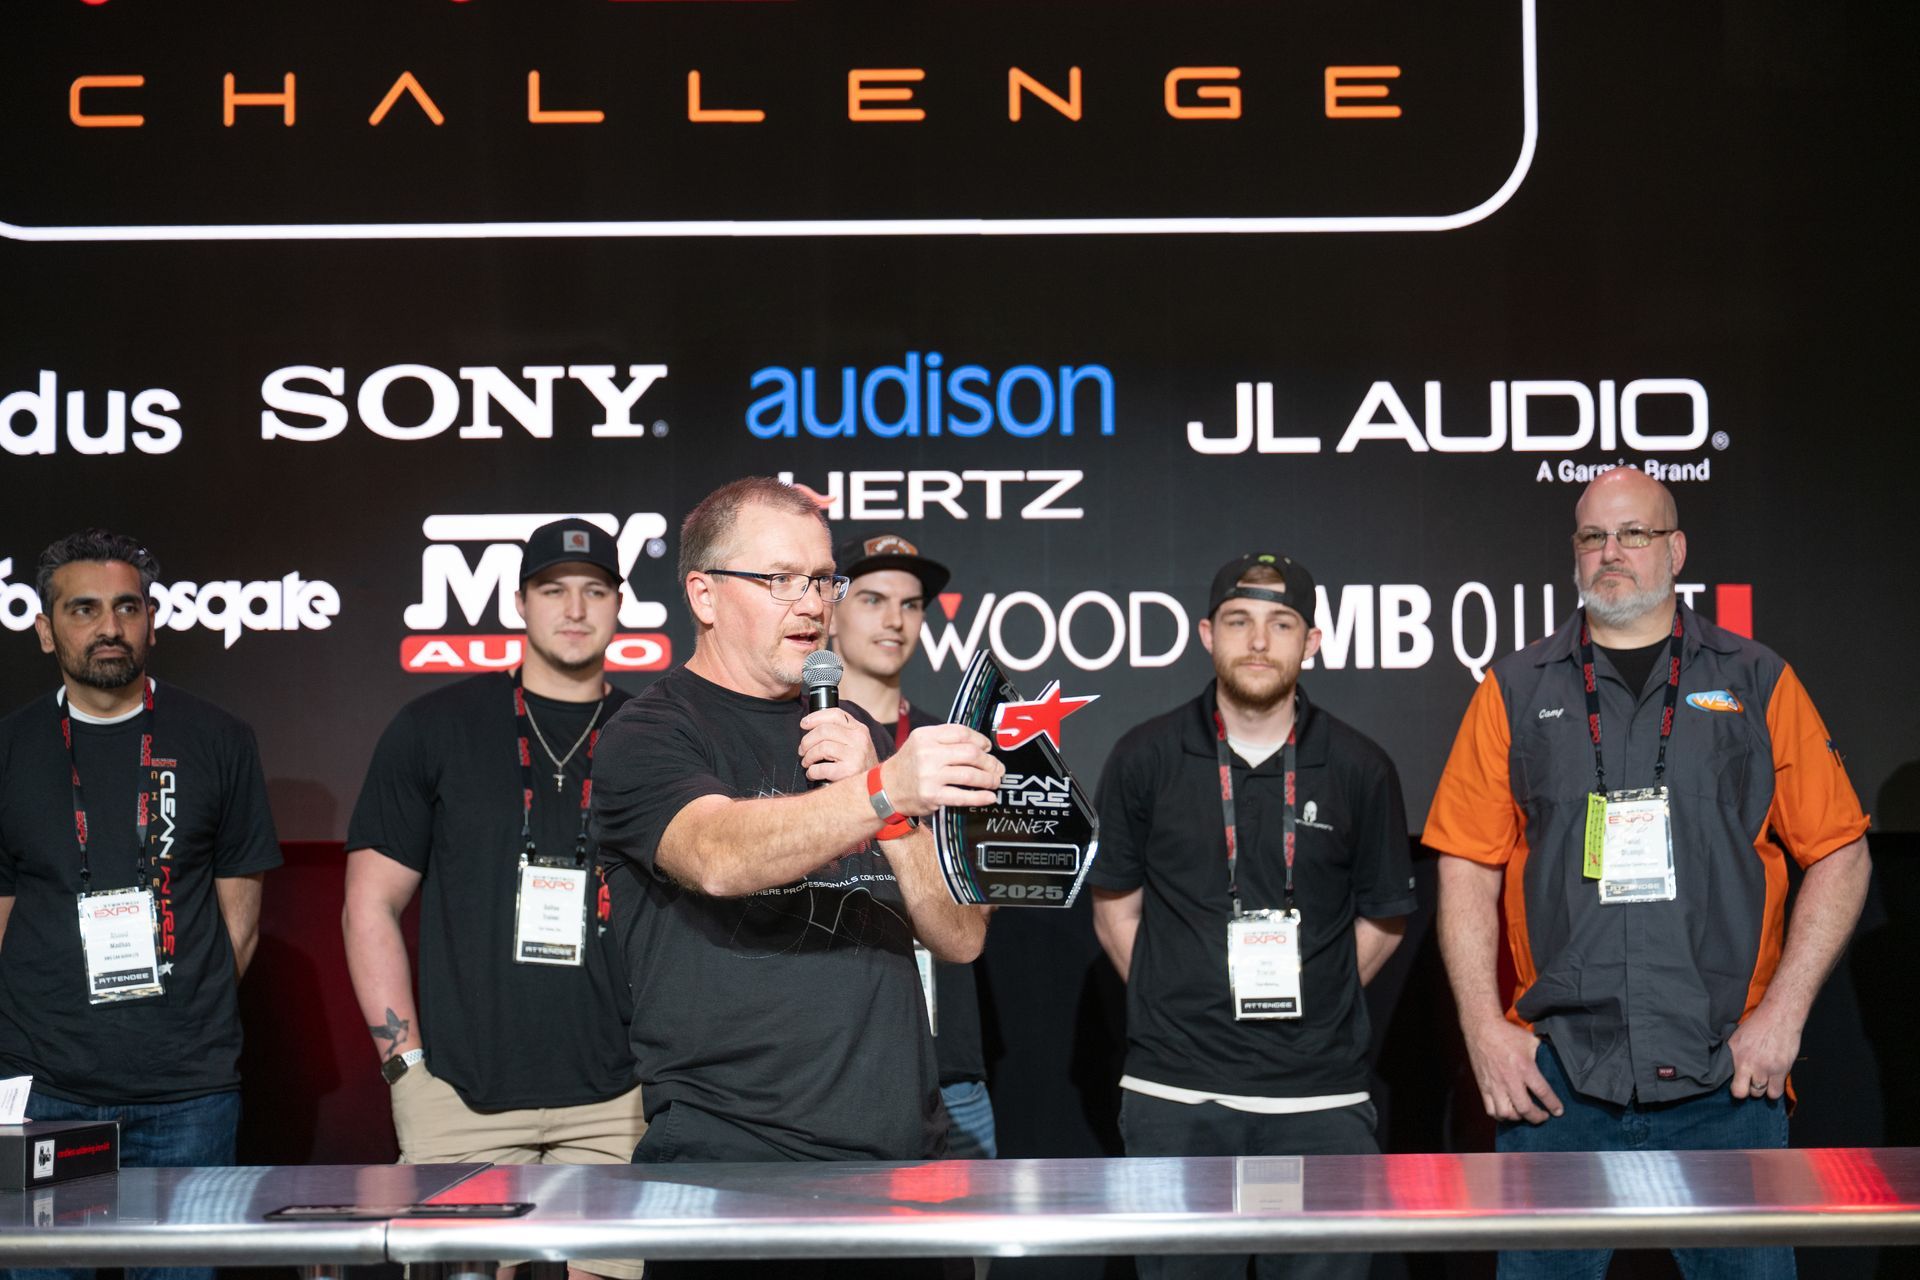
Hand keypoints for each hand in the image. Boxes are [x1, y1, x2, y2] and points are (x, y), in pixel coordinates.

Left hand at [798, 707, 879, 784]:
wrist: (876, 787)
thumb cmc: (861, 765)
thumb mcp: (857, 743)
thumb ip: (841, 732)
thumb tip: (813, 727)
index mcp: (860, 730)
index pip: (835, 714)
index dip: (816, 717)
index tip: (804, 723)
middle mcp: (859, 739)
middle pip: (824, 730)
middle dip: (807, 740)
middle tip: (803, 750)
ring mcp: (855, 755)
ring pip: (821, 748)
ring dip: (808, 756)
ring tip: (807, 762)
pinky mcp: (848, 772)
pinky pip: (821, 768)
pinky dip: (812, 771)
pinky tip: (813, 774)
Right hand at [880, 724, 1004, 816]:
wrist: (885, 789)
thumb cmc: (908, 765)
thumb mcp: (920, 743)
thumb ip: (946, 740)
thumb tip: (981, 746)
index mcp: (926, 736)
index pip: (961, 733)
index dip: (981, 740)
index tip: (988, 747)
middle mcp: (927, 754)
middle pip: (970, 753)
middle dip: (989, 761)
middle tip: (997, 767)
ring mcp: (929, 775)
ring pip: (970, 774)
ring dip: (988, 779)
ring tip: (995, 781)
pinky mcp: (932, 795)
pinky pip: (963, 796)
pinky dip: (980, 797)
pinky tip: (989, 797)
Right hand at [1462, 1017, 1562, 1123]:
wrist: (1482, 1028)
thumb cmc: (1507, 1033)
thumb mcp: (1530, 1041)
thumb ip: (1541, 1055)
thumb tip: (1552, 1061)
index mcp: (1524, 1067)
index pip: (1542, 1092)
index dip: (1553, 1105)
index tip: (1558, 1111)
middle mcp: (1510, 1079)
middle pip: (1525, 1109)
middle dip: (1537, 1117)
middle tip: (1542, 1116)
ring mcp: (1495, 1085)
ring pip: (1507, 1113)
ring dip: (1518, 1118)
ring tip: (1523, 1113)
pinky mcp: (1483, 1086)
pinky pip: (1490, 1109)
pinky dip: (1500, 1115)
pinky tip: (1507, 1112)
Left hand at [1728, 1003, 1799, 1100]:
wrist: (1779, 1016)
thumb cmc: (1759, 1025)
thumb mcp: (1737, 1037)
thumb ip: (1733, 1054)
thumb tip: (1727, 1068)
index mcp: (1734, 1054)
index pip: (1731, 1084)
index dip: (1736, 1088)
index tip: (1739, 1085)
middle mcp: (1747, 1064)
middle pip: (1745, 1092)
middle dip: (1749, 1090)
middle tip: (1752, 1082)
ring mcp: (1764, 1068)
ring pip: (1761, 1093)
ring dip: (1762, 1089)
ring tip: (1764, 1079)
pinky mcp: (1780, 1070)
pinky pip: (1776, 1092)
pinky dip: (1775, 1090)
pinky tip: (1774, 1081)